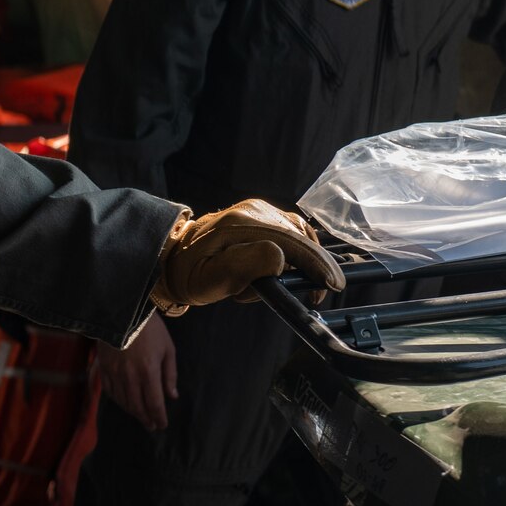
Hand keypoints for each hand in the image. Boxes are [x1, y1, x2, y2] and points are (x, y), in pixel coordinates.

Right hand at [100, 312, 176, 431]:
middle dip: (146, 419)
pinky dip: (118, 401)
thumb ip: (170, 374)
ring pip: (123, 401)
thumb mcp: (168, 348)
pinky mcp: (104, 368)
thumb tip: (172, 396)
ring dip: (133, 412)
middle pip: (138, 406)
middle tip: (152, 426)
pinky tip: (124, 403)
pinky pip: (110, 391)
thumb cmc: (150, 328)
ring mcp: (114, 373)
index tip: (163, 425)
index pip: (155, 403)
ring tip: (140, 417)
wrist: (121, 312)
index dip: (159, 417)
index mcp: (149, 372)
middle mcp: (130, 377)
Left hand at [151, 199, 344, 314]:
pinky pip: (291, 233)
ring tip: (273, 284)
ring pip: (298, 237)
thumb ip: (243, 267)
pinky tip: (279, 270)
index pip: (290, 242)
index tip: (332, 284)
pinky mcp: (261, 215)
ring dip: (298, 262)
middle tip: (312, 294)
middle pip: (299, 239)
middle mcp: (252, 211)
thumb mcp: (210, 279)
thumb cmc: (190, 273)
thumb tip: (279, 256)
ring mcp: (258, 210)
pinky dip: (295, 253)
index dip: (316, 264)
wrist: (173, 258)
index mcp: (239, 225)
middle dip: (310, 268)